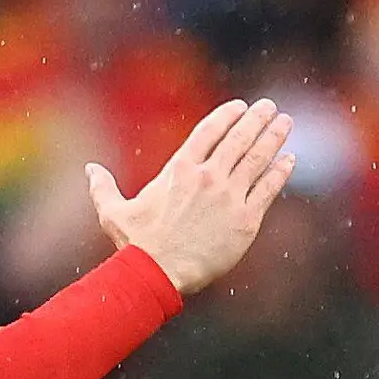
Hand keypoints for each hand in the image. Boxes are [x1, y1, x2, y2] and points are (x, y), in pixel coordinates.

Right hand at [89, 98, 295, 295]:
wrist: (158, 273)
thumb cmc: (136, 244)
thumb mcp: (113, 211)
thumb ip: (102, 187)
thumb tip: (89, 169)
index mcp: (179, 168)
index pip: (209, 131)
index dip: (227, 116)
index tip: (241, 106)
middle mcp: (207, 176)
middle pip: (238, 139)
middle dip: (257, 119)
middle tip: (270, 107)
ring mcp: (229, 197)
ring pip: (257, 159)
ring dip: (273, 138)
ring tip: (285, 123)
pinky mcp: (246, 220)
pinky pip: (268, 189)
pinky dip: (280, 172)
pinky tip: (289, 159)